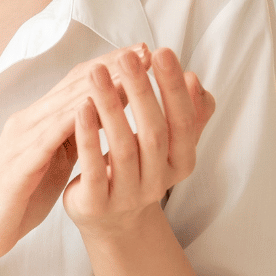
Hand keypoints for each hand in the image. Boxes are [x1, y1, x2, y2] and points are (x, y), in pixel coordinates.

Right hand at [0, 44, 150, 267]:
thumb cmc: (20, 197)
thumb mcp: (53, 161)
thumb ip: (70, 138)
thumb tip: (101, 120)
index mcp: (37, 121)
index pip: (75, 84)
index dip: (108, 67)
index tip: (141, 56)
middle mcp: (27, 122)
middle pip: (72, 86)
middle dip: (110, 68)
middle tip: (142, 52)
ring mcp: (20, 141)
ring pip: (63, 106)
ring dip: (98, 87)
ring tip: (129, 73)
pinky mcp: (18, 165)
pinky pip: (47, 138)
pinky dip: (71, 121)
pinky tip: (93, 111)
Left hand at [62, 47, 215, 234]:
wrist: (110, 222)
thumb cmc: (136, 169)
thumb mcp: (165, 146)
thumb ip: (184, 115)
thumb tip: (195, 80)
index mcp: (180, 162)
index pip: (183, 121)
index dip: (173, 88)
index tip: (161, 53)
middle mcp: (159, 180)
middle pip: (155, 132)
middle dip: (142, 92)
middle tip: (128, 57)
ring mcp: (128, 195)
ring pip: (123, 148)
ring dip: (110, 107)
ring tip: (96, 74)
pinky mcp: (98, 204)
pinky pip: (93, 168)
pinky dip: (87, 136)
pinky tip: (80, 107)